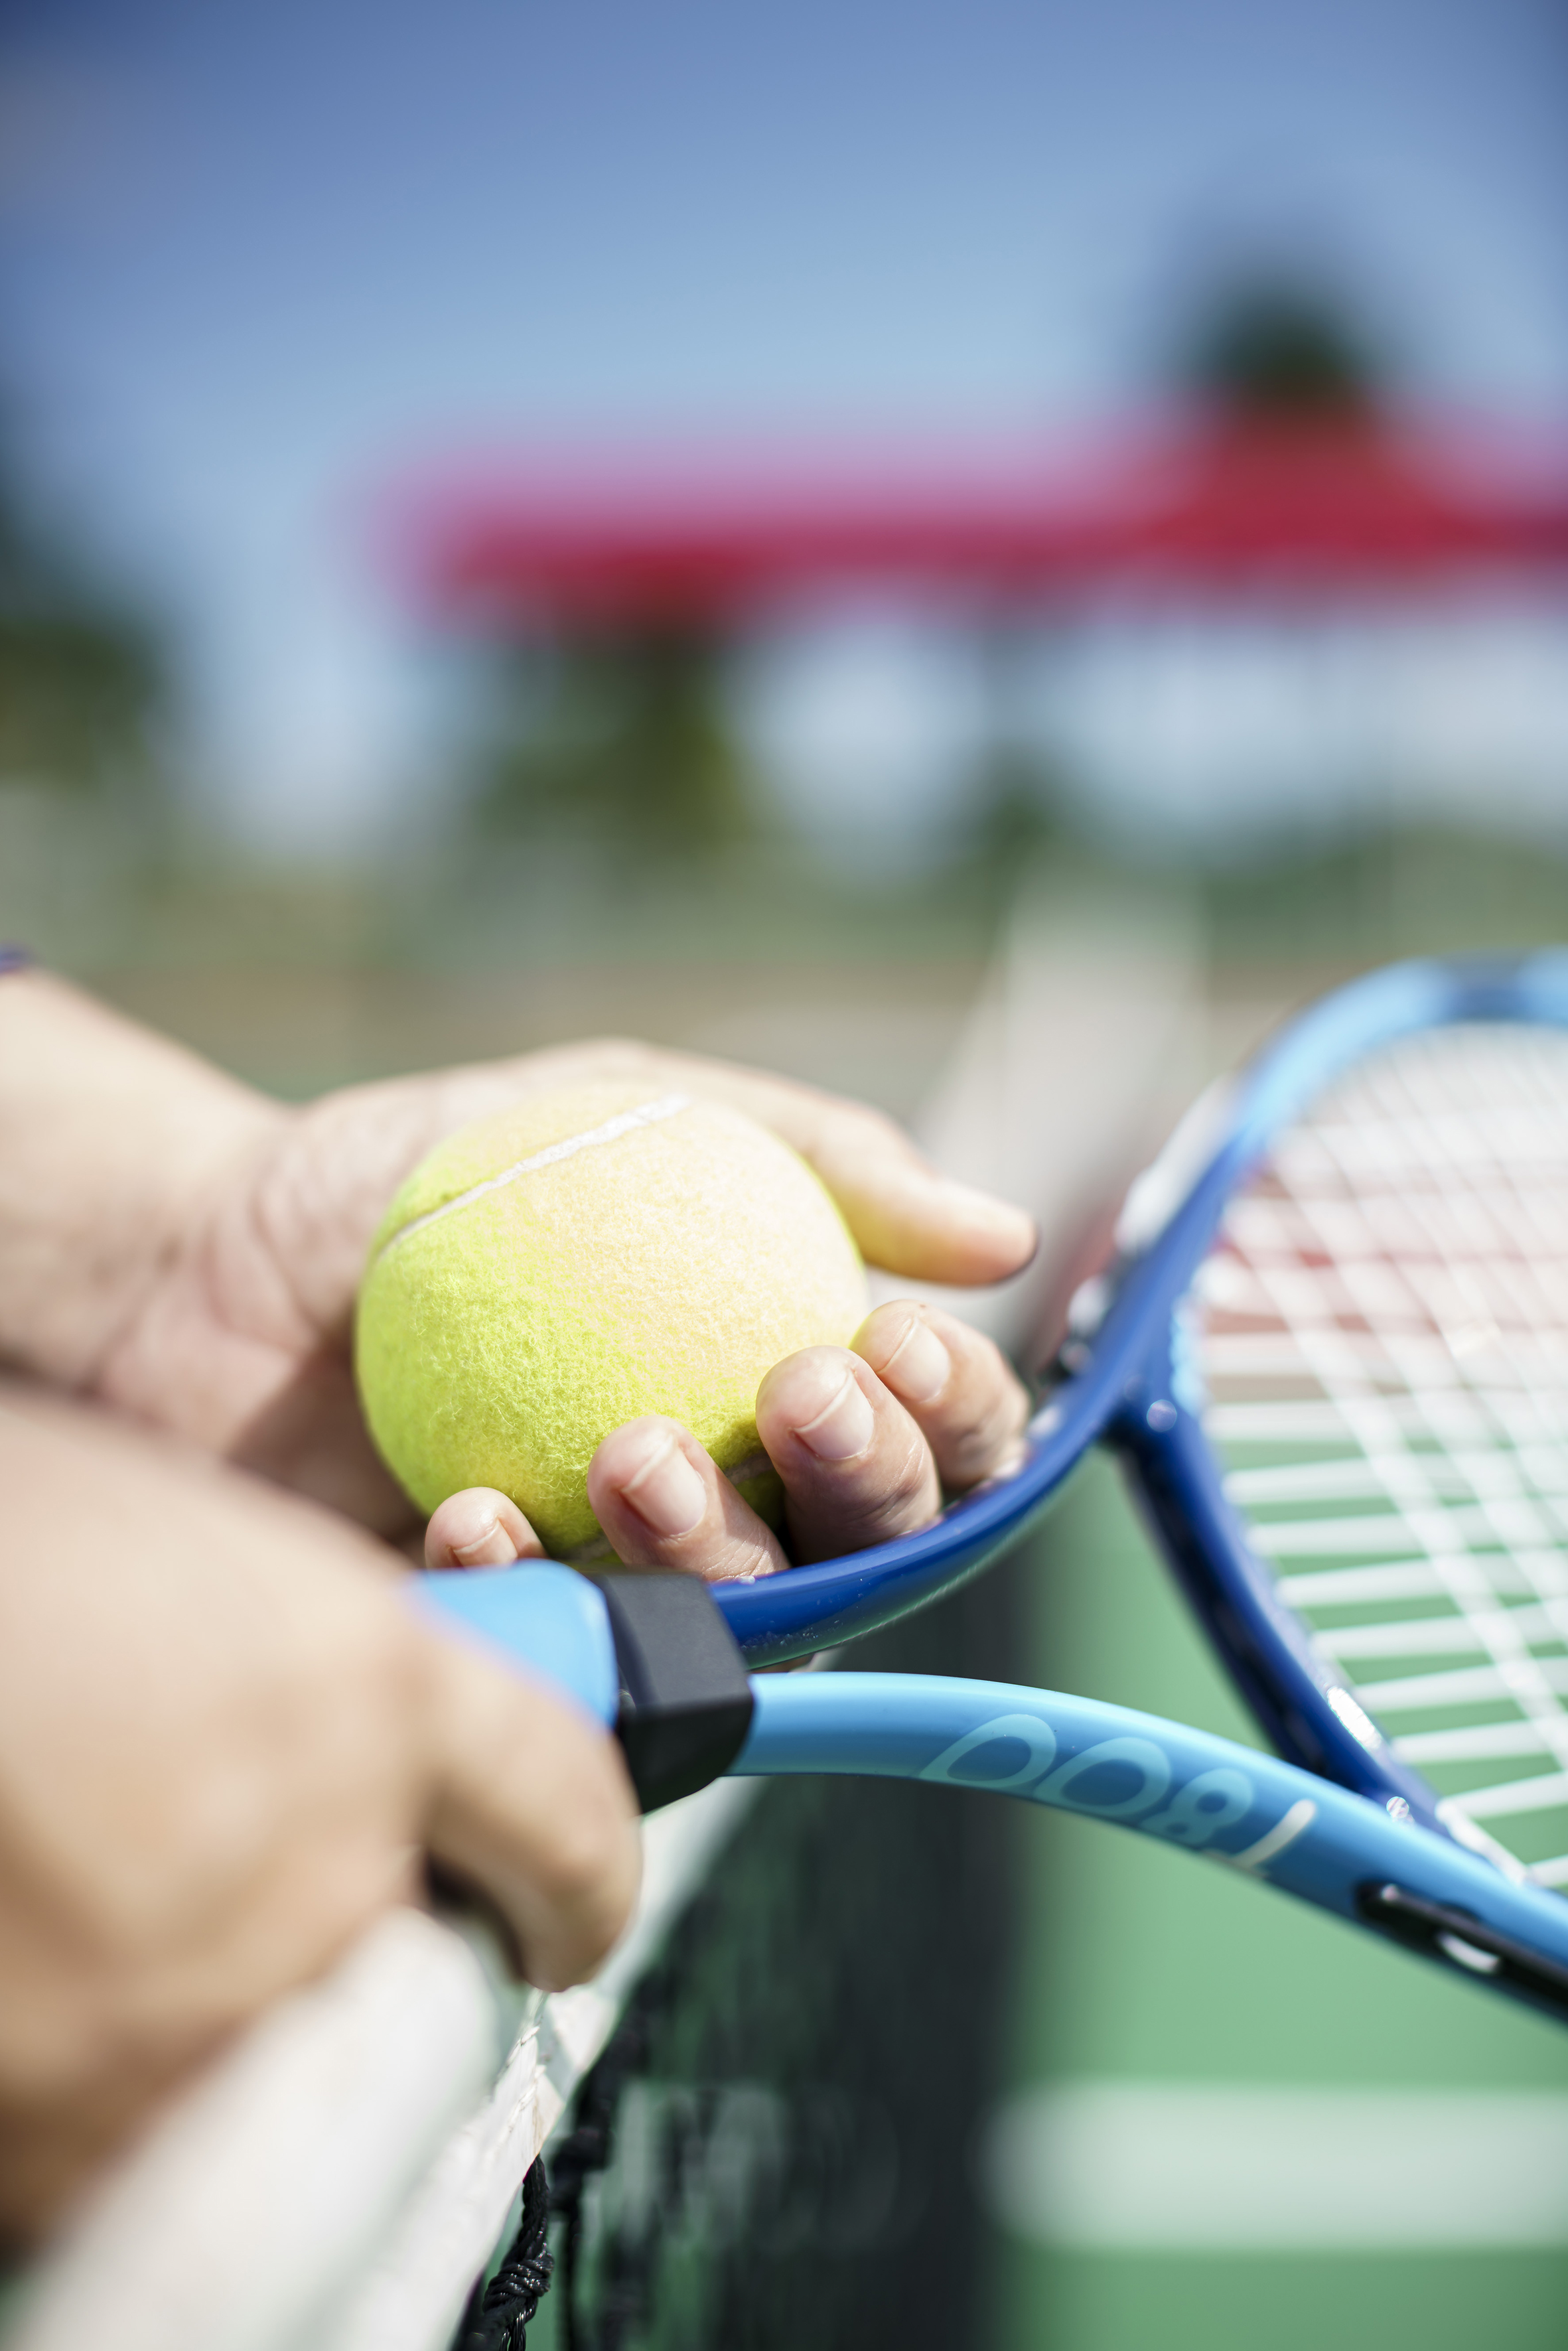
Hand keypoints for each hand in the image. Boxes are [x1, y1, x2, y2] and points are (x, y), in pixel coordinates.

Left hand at [0, 974, 1035, 1553]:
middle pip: (869, 1547)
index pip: (931, 1434)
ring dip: (715, 1546)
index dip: (950, 1411)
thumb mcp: (628, 1105)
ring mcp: (617, 1581)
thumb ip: (814, 1151)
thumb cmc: (437, 1172)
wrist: (209, 1255)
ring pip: (737, 1621)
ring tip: (634, 1448)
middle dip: (867, 1482)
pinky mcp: (506, 1646)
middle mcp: (729, 1499)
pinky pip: (561, 1659)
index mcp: (780, 1384)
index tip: (891, 1335)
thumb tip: (1006, 1234)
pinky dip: (533, 1583)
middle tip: (794, 1386)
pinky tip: (477, 1513)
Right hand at [0, 1389, 638, 2246]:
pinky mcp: (67, 2137)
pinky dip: (115, 2075)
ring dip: (231, 1997)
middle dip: (372, 1914)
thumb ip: (306, 1660)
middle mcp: (310, 1858)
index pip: (566, 1803)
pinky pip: (152, 2132)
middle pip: (430, 1948)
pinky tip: (40, 1966)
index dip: (587, 1863)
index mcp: (356, 1683)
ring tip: (102, 1896)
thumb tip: (350, 1743)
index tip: (572, 1900)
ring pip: (292, 2053)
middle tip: (254, 1868)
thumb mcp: (170, 1547)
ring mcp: (188, 2012)